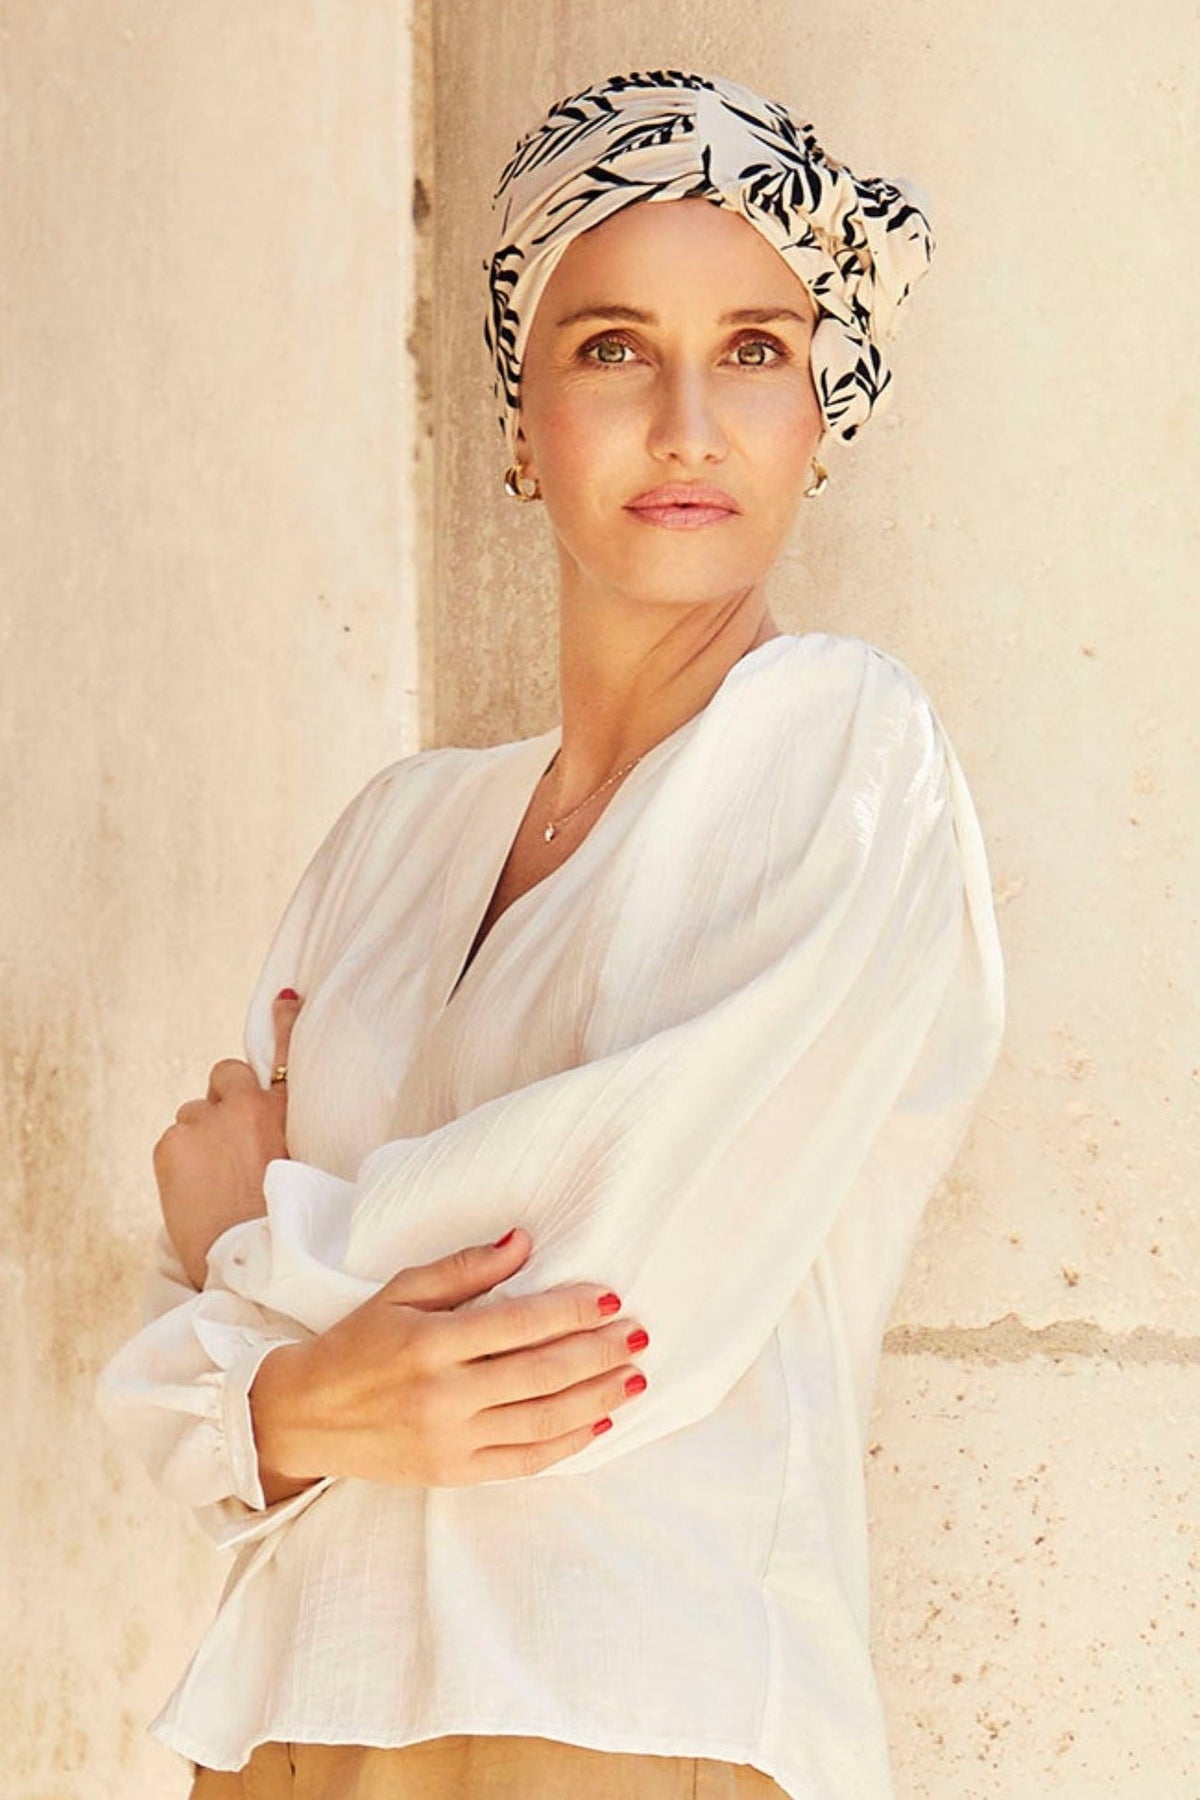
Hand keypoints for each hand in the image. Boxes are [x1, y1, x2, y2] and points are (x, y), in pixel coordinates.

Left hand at [154, 990, 302, 1289]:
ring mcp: (203, 1122)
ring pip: (192, 1114)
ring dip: (199, 1137)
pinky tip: (193, 1191)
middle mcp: (243, 1107)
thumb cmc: (280, 1224)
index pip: (285, 1053)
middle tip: (228, 1144)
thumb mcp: (297, 1166)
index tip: (286, 996)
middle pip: (225, 1076)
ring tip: (213, 1181)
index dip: (285, 1021)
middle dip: (223, 1101)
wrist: (251, 1257)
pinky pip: (173, 1139)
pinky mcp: (171, 1142)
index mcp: (282, 1112)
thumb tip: (255, 1129)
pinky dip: (179, 1160)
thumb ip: (276, 1134)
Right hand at [248, 1228, 650, 1498]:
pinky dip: (569, 1442)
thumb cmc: (356, 1343)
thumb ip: (463, 1269)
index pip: (518, 1324)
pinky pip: (525, 1460)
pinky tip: (600, 1421)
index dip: (571, 1310)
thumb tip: (523, 1242)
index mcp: (430, 1343)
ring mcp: (450, 1440)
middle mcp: (444, 1395)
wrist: (304, 1417)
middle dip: (598, 1353)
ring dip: (597, 1397)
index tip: (611, 1298)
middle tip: (638, 1335)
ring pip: (543, 1420)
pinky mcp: (454, 1473)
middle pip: (541, 1373)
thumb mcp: (399, 1292)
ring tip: (634, 1377)